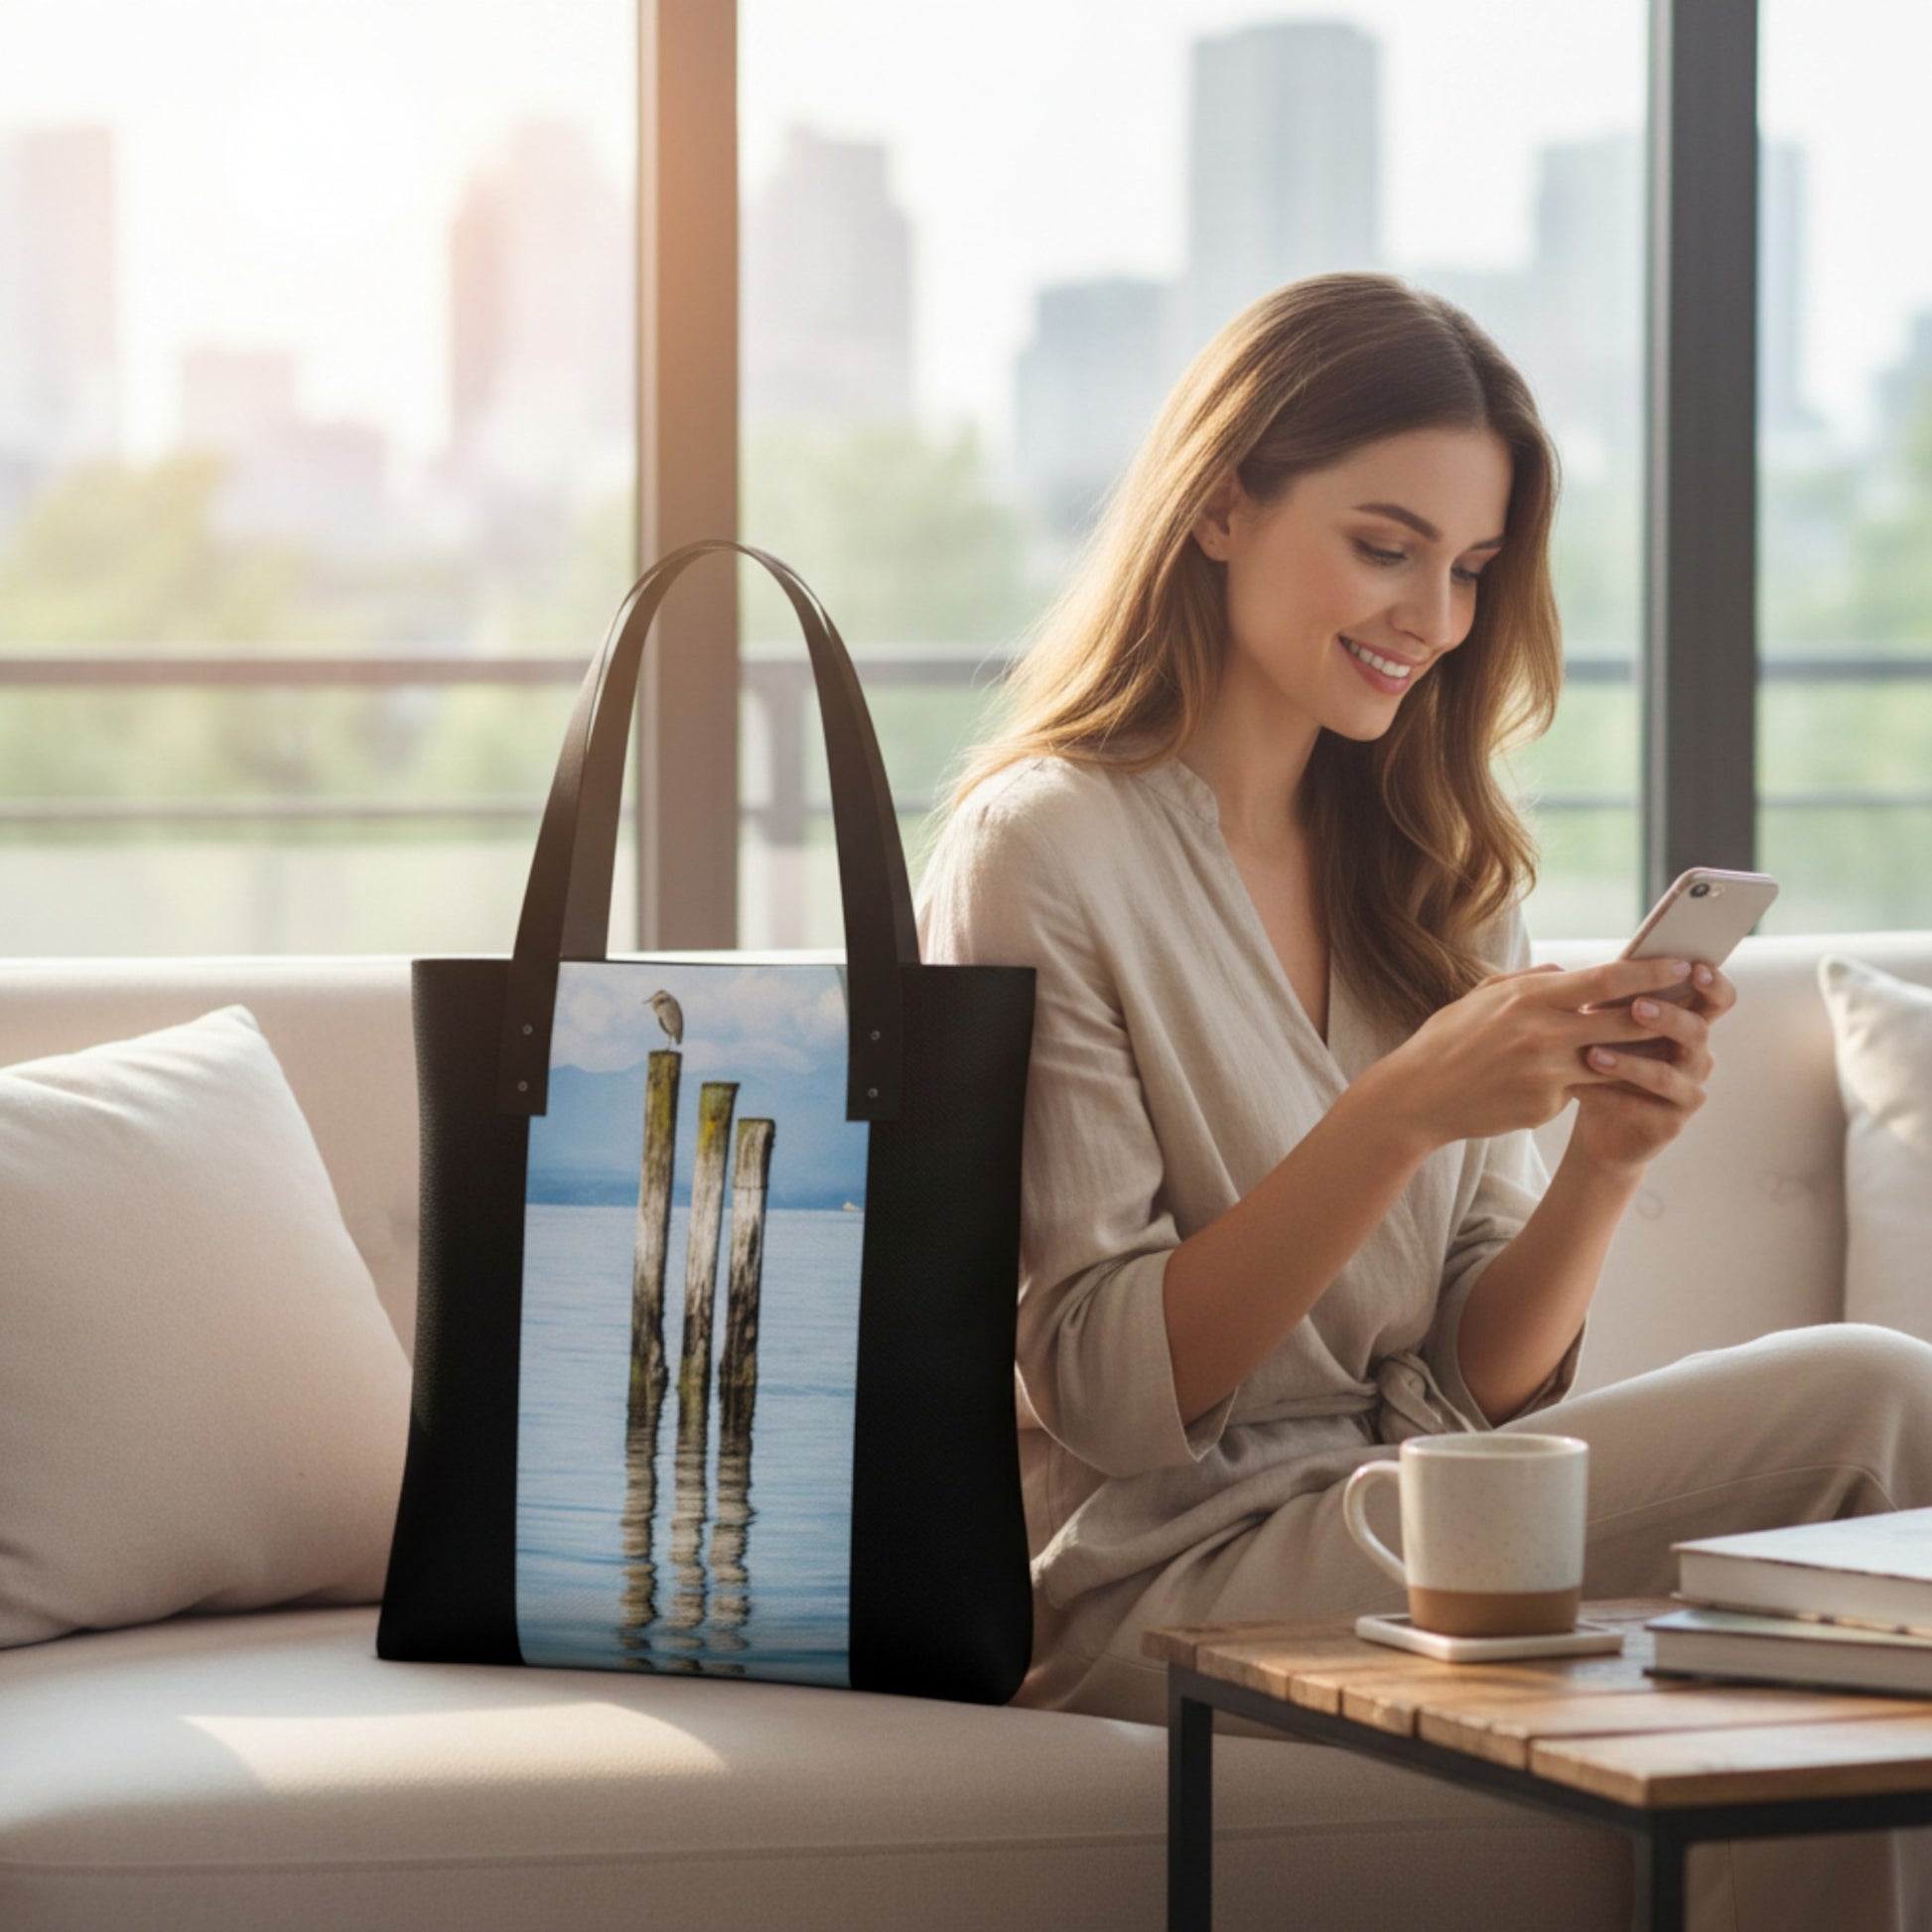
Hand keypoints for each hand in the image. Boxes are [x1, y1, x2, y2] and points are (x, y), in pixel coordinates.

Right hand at [1374, 955, 1712, 1151]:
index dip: (1651, 970)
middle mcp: (1543, 1033)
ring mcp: (1546, 1073)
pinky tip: (1582, 1084)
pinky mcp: (1544, 1107)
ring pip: (1613, 1061)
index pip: (1607, 978)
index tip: (1681, 965)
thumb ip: (1529, 982)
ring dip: (1639, 1055)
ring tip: (1660, 1048)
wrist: (1417, 1097)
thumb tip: (1566, 973)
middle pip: (1626, 1019)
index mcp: (1530, 998)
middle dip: (1665, 1012)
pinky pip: (1578, 1091)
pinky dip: (1584, 1086)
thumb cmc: (1447, 1041)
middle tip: (1693, 1004)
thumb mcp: (1483, 997)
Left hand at [1566, 963, 1736, 1176]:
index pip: (1717, 1000)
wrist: (1601, 1124)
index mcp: (1688, 1026)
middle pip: (1697, 1031)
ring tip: (1592, 1055)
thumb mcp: (1611, 1027)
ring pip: (1667, 1075)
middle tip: (1638, 1006)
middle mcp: (1697, 1058)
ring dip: (1629, 1063)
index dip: (1713, 984)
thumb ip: (1619, 1001)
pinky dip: (1608, 1097)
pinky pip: (1642, 1109)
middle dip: (1669, 1017)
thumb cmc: (1609, 1062)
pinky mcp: (1670, 1124)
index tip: (1695, 967)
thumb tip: (1602, 970)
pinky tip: (1579, 1089)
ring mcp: (1688, 1092)